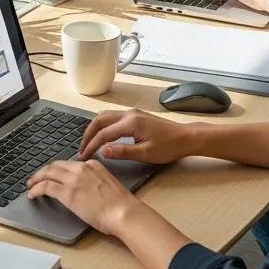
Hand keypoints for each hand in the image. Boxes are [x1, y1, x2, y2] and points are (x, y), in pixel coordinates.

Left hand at [26, 159, 138, 235]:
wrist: (123, 212)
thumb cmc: (120, 204)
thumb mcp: (107, 184)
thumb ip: (94, 182)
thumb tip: (84, 190)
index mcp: (92, 164)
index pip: (68, 164)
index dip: (57, 170)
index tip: (52, 175)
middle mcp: (81, 168)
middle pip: (55, 165)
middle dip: (43, 171)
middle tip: (36, 178)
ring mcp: (73, 180)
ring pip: (47, 173)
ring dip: (36, 179)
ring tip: (31, 186)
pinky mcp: (67, 193)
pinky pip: (45, 187)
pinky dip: (36, 189)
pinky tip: (32, 194)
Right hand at [78, 108, 195, 164]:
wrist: (185, 138)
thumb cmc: (169, 147)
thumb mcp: (145, 154)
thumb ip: (122, 152)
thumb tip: (103, 151)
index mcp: (130, 123)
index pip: (104, 134)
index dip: (91, 145)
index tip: (83, 156)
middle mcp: (129, 114)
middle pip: (100, 120)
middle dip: (88, 134)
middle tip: (82, 149)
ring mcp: (132, 113)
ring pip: (105, 116)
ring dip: (95, 128)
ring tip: (89, 142)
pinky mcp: (136, 115)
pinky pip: (113, 116)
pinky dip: (103, 125)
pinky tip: (103, 135)